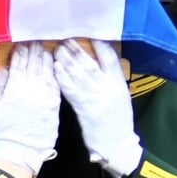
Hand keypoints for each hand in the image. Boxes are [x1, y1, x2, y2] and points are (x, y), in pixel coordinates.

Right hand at [0, 42, 60, 177]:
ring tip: (46, 48)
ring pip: (48, 70)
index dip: (20, 51)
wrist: (17, 154)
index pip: (19, 62)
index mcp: (13, 87)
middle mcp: (31, 87)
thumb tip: (3, 69)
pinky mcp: (55, 105)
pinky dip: (56, 72)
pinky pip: (57, 83)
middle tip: (35, 40)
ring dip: (47, 57)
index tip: (21, 43)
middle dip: (34, 50)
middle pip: (34, 62)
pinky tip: (55, 66)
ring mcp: (46, 95)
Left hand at [53, 40, 142, 177]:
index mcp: (118, 82)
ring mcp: (93, 96)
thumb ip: (110, 78)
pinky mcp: (81, 106)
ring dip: (66, 60)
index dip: (99, 45)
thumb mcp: (120, 94)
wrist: (116, 142)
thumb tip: (95, 60)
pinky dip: (61, 76)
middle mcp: (106, 86)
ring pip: (77, 73)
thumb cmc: (119, 118)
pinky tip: (55, 67)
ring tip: (58, 49)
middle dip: (76, 50)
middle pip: (89, 63)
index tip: (90, 35)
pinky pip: (69, 87)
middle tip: (66, 40)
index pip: (110, 58)